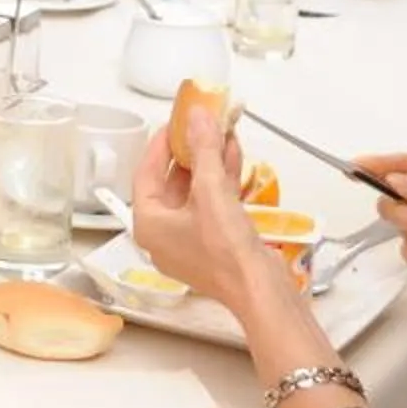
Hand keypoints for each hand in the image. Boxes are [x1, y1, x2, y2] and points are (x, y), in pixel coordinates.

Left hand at [130, 108, 289, 319]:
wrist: (260, 289)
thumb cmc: (225, 250)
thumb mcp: (211, 191)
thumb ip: (203, 150)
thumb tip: (197, 117)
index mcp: (149, 225)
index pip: (146, 174)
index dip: (161, 145)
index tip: (174, 123)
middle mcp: (165, 234)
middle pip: (171, 181)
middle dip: (190, 150)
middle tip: (200, 125)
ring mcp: (190, 239)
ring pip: (195, 190)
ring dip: (208, 161)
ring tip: (221, 131)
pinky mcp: (214, 241)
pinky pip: (212, 202)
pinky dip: (221, 178)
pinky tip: (233, 154)